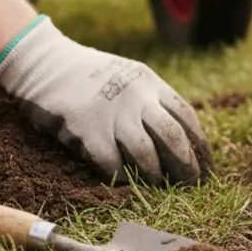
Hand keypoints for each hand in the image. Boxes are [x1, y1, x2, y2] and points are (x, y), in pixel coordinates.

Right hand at [0, 16, 212, 184]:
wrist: (45, 64)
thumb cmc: (90, 75)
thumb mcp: (129, 77)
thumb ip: (152, 101)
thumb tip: (180, 138)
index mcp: (150, 83)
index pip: (187, 117)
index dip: (199, 145)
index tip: (206, 165)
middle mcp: (137, 96)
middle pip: (173, 136)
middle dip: (186, 164)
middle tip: (191, 183)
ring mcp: (112, 113)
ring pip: (146, 153)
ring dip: (154, 175)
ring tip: (158, 186)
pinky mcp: (87, 129)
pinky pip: (112, 163)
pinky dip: (120, 176)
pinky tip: (123, 181)